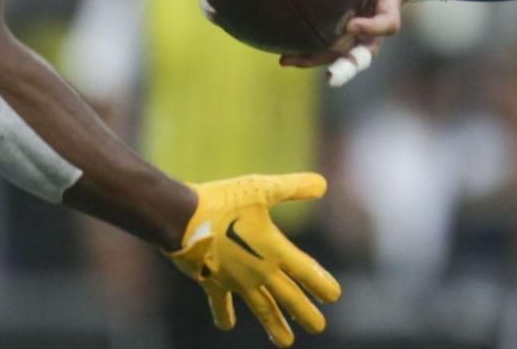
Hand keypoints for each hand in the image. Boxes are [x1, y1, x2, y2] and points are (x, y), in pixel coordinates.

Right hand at [167, 173, 341, 346]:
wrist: (182, 219)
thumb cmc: (224, 201)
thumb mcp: (262, 189)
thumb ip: (293, 188)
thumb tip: (323, 184)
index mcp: (274, 250)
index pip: (305, 270)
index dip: (321, 283)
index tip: (334, 296)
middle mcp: (258, 271)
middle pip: (288, 297)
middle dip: (304, 313)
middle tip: (319, 327)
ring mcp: (236, 281)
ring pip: (261, 308)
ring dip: (274, 325)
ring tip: (286, 343)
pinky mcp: (214, 282)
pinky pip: (221, 302)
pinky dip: (224, 314)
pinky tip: (227, 326)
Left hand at [278, 0, 413, 86]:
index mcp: (388, 0)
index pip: (388, 22)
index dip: (372, 28)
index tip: (352, 24)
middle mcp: (376, 20)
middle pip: (365, 53)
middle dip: (346, 66)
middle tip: (327, 77)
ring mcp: (365, 31)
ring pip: (344, 55)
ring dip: (317, 61)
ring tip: (286, 60)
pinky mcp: (352, 30)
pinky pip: (332, 44)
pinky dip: (311, 48)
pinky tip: (282, 48)